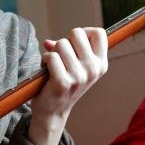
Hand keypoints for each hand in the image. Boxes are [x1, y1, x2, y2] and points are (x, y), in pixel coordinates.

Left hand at [28, 27, 107, 144]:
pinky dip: (44, 60)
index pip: (99, 33)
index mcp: (100, 64)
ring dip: (52, 52)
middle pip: (76, 33)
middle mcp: (93, 69)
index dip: (83, 32)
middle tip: (61, 58)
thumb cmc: (63, 84)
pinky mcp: (63, 82)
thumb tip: (49, 42)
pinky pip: (51, 56)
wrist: (53, 111)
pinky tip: (46, 70)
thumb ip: (68, 49)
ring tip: (52, 66)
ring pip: (61, 44)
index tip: (74, 44)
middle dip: (64, 42)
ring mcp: (80, 76)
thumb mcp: (74, 65)